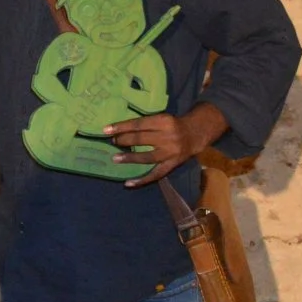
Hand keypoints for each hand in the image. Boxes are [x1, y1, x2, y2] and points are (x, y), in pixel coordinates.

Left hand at [103, 102, 227, 186]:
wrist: (195, 134)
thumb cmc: (172, 124)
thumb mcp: (162, 118)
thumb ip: (145, 124)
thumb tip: (119, 130)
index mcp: (164, 121)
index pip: (138, 124)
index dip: (121, 127)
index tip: (106, 130)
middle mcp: (168, 137)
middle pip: (141, 140)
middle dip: (124, 141)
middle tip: (112, 142)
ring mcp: (170, 153)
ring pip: (147, 157)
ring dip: (130, 158)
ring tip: (115, 158)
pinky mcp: (172, 165)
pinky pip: (155, 174)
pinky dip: (142, 180)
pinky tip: (128, 183)